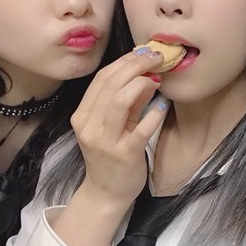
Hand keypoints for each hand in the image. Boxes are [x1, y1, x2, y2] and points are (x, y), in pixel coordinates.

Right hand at [71, 49, 168, 207]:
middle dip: (136, 66)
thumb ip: (126, 101)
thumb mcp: (112, 125)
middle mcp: (89, 126)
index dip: (124, 62)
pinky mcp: (124, 155)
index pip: (101, 79)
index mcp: (83, 115)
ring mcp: (105, 141)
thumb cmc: (110, 155)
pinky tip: (163, 104)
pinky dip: (154, 112)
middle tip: (156, 58)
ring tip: (158, 78)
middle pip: (110, 85)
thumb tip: (146, 74)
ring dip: (141, 83)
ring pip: (119, 101)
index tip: (144, 53)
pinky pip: (141, 128)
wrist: (106, 193)